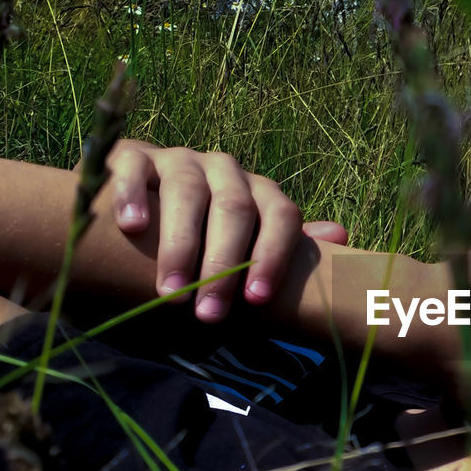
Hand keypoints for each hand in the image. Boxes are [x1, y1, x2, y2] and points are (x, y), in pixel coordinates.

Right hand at [103, 140, 345, 320]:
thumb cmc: (198, 248)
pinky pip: (136, 168)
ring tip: (171, 293)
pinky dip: (134, 195)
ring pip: (187, 191)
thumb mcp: (242, 254)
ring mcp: (178, 160)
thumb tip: (340, 236)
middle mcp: (224, 171)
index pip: (282, 216)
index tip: (256, 302)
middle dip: (223, 265)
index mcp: (259, 194)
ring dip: (180, 245)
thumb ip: (282, 250)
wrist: (131, 222)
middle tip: (208, 314)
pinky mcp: (132, 156)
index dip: (272, 257)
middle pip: (235, 208)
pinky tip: (132, 228)